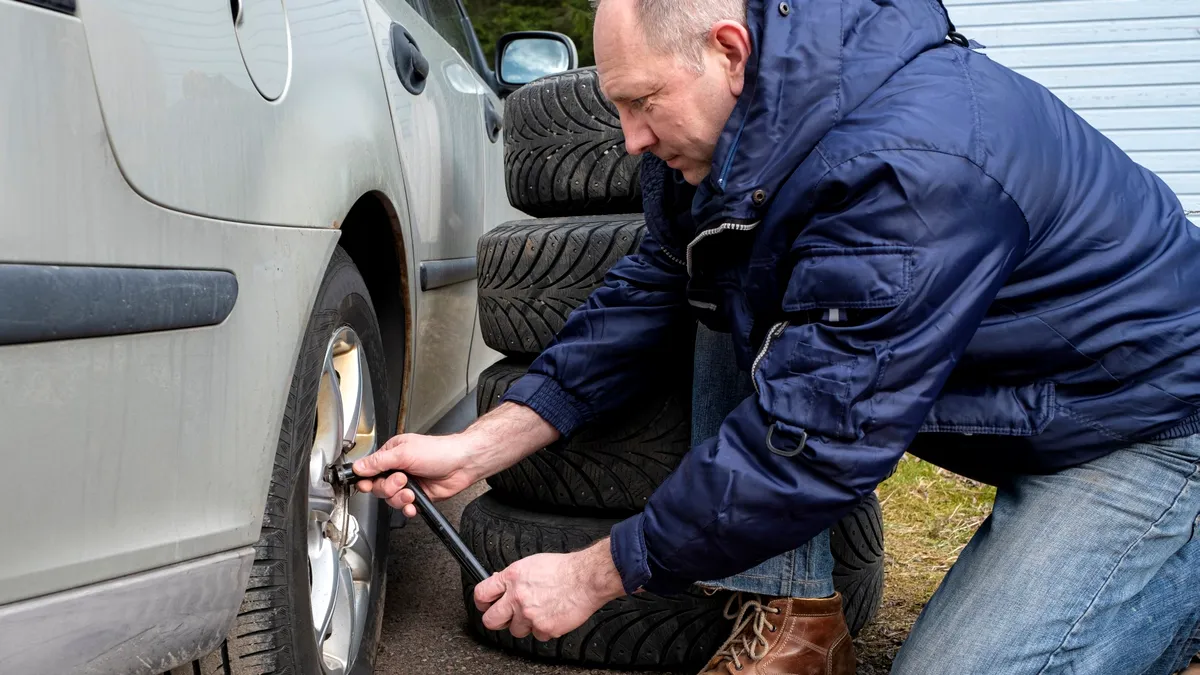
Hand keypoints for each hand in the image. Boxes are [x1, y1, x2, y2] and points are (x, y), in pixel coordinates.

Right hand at [352, 433, 481, 515]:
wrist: (462, 464)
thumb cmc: (439, 451)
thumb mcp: (404, 453)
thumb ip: (379, 462)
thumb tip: (358, 467)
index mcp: (392, 454)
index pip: (369, 469)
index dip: (366, 479)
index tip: (367, 485)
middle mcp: (398, 469)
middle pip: (378, 487)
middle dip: (388, 488)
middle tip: (402, 481)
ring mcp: (408, 483)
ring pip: (391, 499)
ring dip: (399, 498)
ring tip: (411, 492)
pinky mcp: (418, 496)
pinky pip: (404, 508)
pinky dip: (408, 508)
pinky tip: (413, 505)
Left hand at [473, 539, 625, 640]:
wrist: (586, 578)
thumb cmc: (564, 569)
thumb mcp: (532, 564)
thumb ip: (513, 576)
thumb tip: (500, 583)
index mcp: (512, 578)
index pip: (481, 594)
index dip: (481, 602)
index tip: (485, 605)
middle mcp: (517, 597)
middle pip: (491, 620)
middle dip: (496, 620)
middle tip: (504, 617)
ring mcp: (529, 615)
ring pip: (516, 630)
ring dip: (525, 624)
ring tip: (539, 611)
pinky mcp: (544, 628)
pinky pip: (537, 635)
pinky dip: (544, 628)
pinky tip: (552, 615)